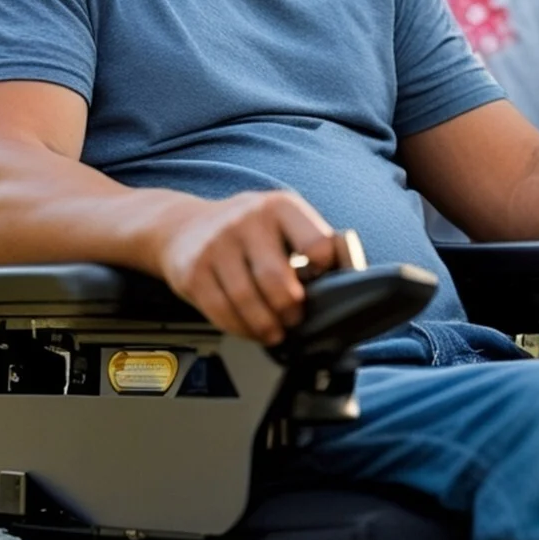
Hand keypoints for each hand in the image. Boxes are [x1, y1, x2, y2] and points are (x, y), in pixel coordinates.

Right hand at [153, 191, 346, 343]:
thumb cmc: (249, 231)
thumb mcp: (285, 222)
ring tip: (275, 332)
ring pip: (247, 300)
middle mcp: (248, 220)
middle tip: (295, 320)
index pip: (317, 244)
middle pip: (277, 279)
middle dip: (291, 310)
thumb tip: (352, 271)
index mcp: (281, 207)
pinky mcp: (193, 270)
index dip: (325, 272)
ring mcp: (217, 244)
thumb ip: (318, 242)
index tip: (320, 284)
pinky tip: (250, 329)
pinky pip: (221, 310)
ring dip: (266, 326)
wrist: (186, 227)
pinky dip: (240, 328)